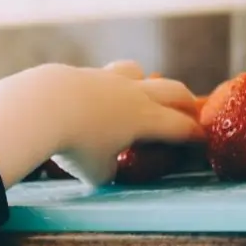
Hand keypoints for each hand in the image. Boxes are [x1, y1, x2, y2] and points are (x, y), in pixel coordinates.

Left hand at [0, 61, 202, 186]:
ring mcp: (108, 79)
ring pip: (137, 72)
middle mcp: (134, 94)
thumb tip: (107, 169)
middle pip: (172, 90)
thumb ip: (108, 171)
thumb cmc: (75, 145)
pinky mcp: (83, 73)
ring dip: (146, 82)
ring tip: (142, 93)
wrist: (41, 107)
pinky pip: (105, 75)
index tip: (203, 140)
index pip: (181, 127)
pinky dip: (109, 86)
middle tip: (191, 110)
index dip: (195, 135)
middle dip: (185, 102)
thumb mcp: (96, 173)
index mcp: (146, 119)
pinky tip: (96, 97)